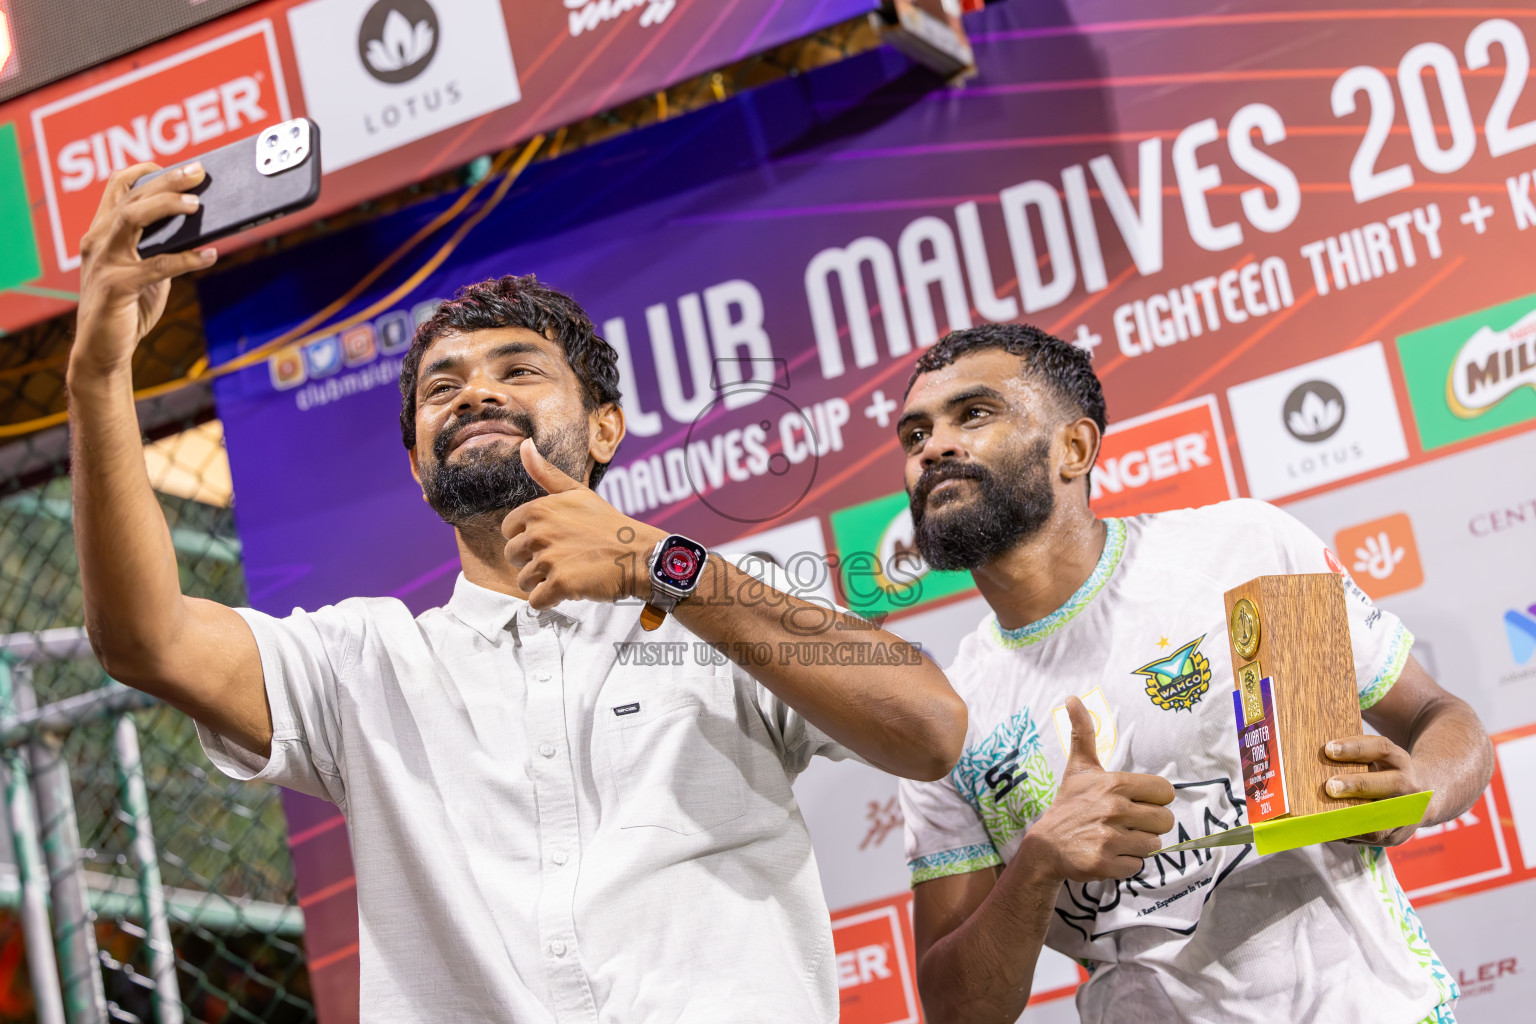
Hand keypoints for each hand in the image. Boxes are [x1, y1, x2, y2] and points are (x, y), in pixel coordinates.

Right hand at [72, 162, 216, 380]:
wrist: (103, 350)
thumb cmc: (126, 307)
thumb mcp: (144, 271)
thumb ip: (161, 249)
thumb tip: (198, 229)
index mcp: (102, 233)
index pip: (116, 188)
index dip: (142, 171)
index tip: (170, 165)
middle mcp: (98, 241)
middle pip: (131, 197)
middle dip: (166, 181)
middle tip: (198, 172)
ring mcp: (104, 262)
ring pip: (132, 219)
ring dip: (166, 207)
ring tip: (197, 204)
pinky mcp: (115, 287)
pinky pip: (156, 267)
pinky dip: (185, 259)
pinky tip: (210, 255)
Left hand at [501, 439, 665, 608]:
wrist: (640, 555)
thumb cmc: (609, 524)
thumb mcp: (578, 492)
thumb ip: (546, 473)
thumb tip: (525, 444)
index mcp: (538, 510)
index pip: (509, 531)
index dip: (529, 539)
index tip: (552, 540)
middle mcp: (539, 533)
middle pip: (513, 557)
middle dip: (533, 562)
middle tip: (563, 559)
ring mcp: (549, 560)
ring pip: (524, 581)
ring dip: (543, 583)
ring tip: (569, 573)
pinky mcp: (560, 585)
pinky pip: (536, 601)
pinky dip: (551, 601)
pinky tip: (570, 589)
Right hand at [1022, 697, 1175, 882]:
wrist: (1045, 845)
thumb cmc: (1069, 804)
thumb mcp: (1078, 767)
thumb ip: (1083, 733)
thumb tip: (1072, 697)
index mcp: (1114, 784)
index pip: (1165, 792)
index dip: (1153, 799)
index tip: (1135, 802)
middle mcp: (1114, 810)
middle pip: (1166, 821)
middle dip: (1150, 824)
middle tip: (1127, 823)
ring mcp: (1109, 838)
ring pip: (1154, 845)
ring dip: (1138, 845)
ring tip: (1115, 839)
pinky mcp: (1105, 864)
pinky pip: (1137, 866)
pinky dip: (1125, 864)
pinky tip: (1108, 854)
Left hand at [1325, 735, 1425, 845]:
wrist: (1422, 801)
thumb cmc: (1384, 775)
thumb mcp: (1378, 761)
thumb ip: (1354, 760)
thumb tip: (1317, 759)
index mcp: (1400, 761)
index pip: (1382, 749)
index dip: (1356, 748)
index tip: (1329, 748)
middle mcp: (1409, 785)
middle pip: (1391, 783)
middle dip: (1359, 785)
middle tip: (1330, 786)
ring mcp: (1407, 812)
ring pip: (1383, 817)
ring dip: (1352, 816)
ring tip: (1325, 815)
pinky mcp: (1398, 835)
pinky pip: (1373, 835)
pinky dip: (1349, 833)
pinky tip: (1328, 829)